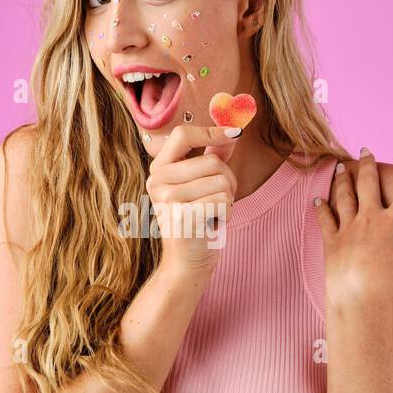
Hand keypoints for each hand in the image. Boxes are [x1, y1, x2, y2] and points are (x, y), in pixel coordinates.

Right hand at [146, 124, 241, 276]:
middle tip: (217, 200)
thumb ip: (212, 156)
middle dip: (228, 180)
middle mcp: (157, 181)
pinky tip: (212, 224)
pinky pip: (222, 201)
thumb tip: (231, 131)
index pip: (182, 134)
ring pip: (221, 181)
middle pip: (212, 161)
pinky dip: (226, 214)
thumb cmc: (197, 220)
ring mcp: (167, 198)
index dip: (211, 131)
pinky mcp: (182, 215)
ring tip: (212, 213)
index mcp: (159, 170)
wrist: (187, 262)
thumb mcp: (202, 184)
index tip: (235, 133)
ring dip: (227, 199)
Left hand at [314, 148, 392, 310]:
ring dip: (343, 179)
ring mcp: (349, 227)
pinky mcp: (332, 240)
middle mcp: (371, 217)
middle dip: (368, 163)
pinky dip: (321, 208)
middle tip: (366, 151)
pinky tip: (317, 200)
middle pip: (368, 181)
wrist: (360, 295)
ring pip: (344, 195)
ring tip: (341, 167)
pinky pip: (325, 219)